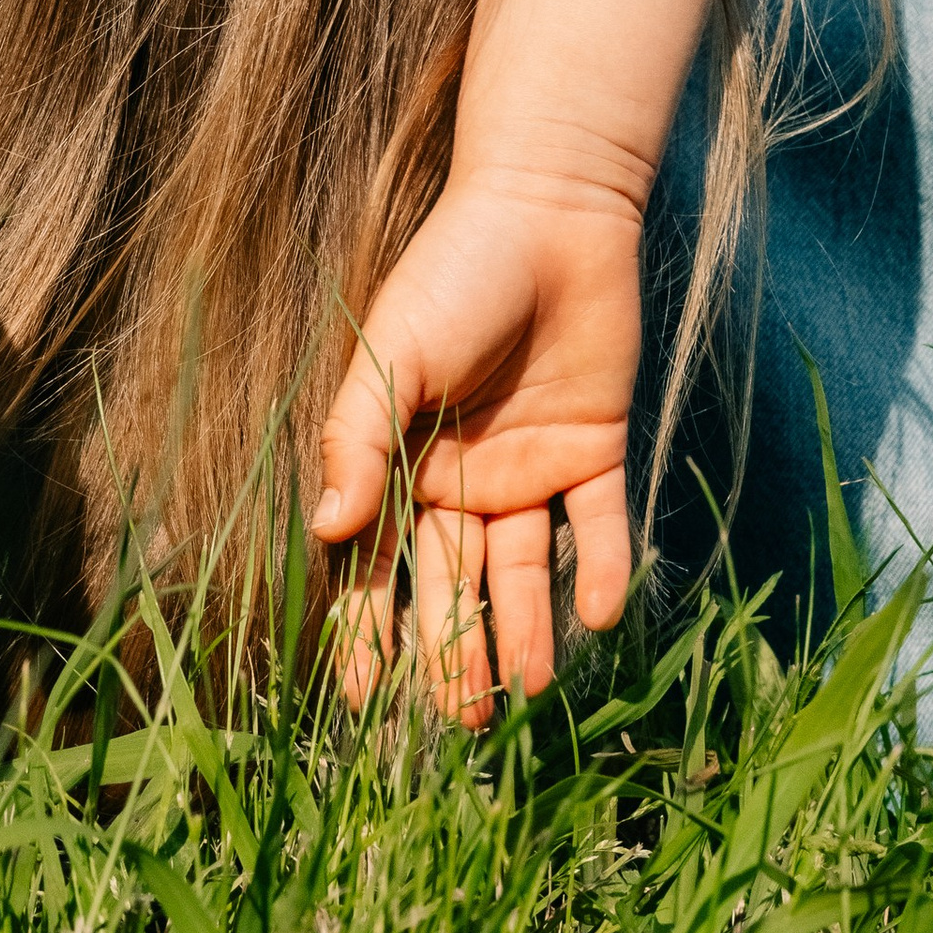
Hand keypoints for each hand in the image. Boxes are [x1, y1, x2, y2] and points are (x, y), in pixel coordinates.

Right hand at [311, 169, 645, 726]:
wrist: (548, 208)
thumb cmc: (452, 272)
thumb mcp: (392, 354)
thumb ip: (360, 439)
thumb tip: (330, 530)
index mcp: (402, 460)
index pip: (380, 563)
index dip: (370, 630)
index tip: (361, 700)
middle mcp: (463, 479)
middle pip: (454, 582)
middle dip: (453, 652)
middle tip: (461, 724)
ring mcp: (529, 468)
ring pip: (526, 570)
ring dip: (525, 630)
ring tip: (528, 694)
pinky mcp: (594, 451)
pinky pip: (599, 524)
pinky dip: (602, 569)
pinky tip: (597, 617)